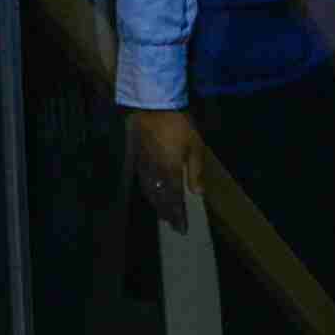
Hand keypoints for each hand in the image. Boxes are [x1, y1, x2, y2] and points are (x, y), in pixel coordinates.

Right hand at [129, 107, 202, 231]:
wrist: (153, 106)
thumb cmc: (178, 124)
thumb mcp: (195, 145)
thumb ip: (196, 170)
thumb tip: (197, 193)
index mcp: (171, 170)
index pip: (175, 199)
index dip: (178, 215)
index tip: (181, 228)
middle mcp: (156, 172)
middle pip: (160, 198)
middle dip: (167, 213)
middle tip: (172, 225)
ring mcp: (144, 165)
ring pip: (150, 191)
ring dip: (157, 205)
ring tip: (163, 214)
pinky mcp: (137, 157)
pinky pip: (143, 180)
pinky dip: (148, 191)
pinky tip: (151, 194)